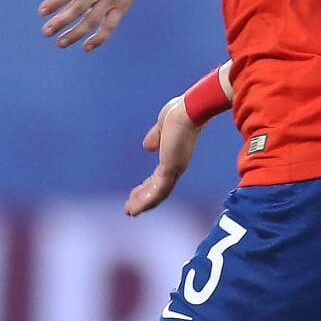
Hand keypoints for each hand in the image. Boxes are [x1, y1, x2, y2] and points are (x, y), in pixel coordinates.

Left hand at [39, 0, 147, 50]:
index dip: (54, 3)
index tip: (42, 12)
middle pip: (76, 10)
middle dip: (60, 23)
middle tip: (46, 32)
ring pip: (91, 21)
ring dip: (75, 34)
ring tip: (60, 43)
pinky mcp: (122, 6)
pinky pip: (110, 25)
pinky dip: (100, 38)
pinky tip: (87, 47)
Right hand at [125, 95, 201, 215]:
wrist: (192, 108)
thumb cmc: (181, 112)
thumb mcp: (163, 126)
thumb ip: (155, 137)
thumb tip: (147, 147)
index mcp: (175, 155)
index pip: (159, 176)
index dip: (147, 185)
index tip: (135, 192)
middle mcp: (177, 164)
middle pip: (159, 188)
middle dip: (144, 197)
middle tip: (130, 207)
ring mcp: (175, 168)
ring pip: (158, 193)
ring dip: (143, 203)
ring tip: (129, 212)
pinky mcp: (172, 168)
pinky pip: (158, 191)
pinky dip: (145, 202)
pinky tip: (134, 209)